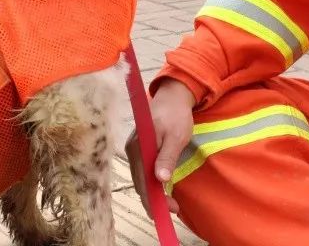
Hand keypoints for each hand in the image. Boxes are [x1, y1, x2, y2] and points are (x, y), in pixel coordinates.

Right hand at [124, 78, 196, 217]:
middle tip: (174, 210)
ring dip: (153, 193)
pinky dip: (151, 183)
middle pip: (140, 183)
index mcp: (140, 147)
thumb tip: (160, 179)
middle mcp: (132, 151)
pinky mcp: (139, 150)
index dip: (155, 199)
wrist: (172, 97)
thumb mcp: (176, 136)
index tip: (170, 209)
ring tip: (169, 204)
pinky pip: (143, 172)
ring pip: (141, 179)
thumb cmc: (176, 115)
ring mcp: (134, 151)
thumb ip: (167, 157)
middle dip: (155, 200)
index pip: (143, 181)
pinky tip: (161, 189)